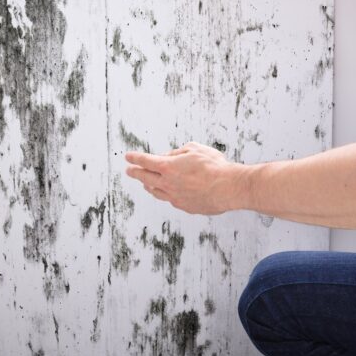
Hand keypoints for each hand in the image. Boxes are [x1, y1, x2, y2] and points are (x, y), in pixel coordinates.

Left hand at [124, 142, 245, 214]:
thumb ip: (178, 152)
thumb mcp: (194, 149)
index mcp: (168, 167)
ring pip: (156, 191)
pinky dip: (166, 194)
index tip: (128, 156)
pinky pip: (170, 199)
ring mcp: (175, 197)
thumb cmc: (214, 166)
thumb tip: (169, 157)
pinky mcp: (184, 206)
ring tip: (145, 183)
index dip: (135, 158)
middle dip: (135, 173)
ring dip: (149, 185)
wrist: (227, 188)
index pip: (146, 161)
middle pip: (145, 177)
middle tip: (129, 171)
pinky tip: (167, 193)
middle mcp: (168, 183)